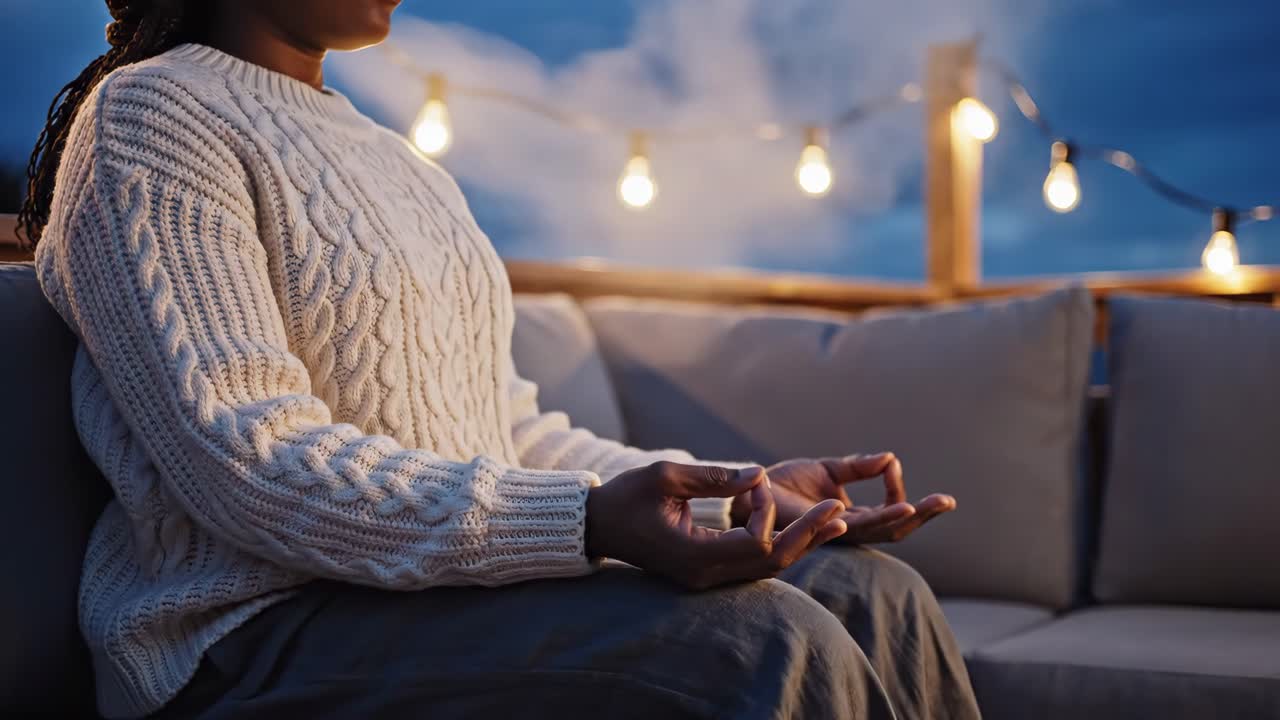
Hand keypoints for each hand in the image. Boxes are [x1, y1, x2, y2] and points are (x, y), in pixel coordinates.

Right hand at [586, 461, 847, 589]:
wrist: (598, 525)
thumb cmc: (626, 496)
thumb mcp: (665, 475)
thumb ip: (713, 477)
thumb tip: (758, 475)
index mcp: (694, 554)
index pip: (755, 543)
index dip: (767, 512)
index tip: (756, 481)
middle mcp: (705, 574)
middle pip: (771, 563)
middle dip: (808, 536)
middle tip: (840, 512)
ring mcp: (707, 578)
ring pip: (766, 567)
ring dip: (799, 542)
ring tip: (834, 521)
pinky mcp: (708, 571)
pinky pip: (752, 564)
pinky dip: (778, 544)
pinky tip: (801, 529)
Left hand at [732, 453, 954, 544]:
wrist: (753, 491)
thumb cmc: (785, 485)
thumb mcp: (829, 470)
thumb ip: (859, 467)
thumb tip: (891, 459)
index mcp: (853, 518)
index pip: (892, 515)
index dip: (906, 497)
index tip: (896, 467)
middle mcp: (849, 529)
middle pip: (896, 528)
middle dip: (924, 515)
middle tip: (948, 501)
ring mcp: (837, 532)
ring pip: (880, 530)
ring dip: (906, 517)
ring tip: (926, 505)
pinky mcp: (822, 528)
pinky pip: (856, 526)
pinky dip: (880, 517)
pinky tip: (898, 507)